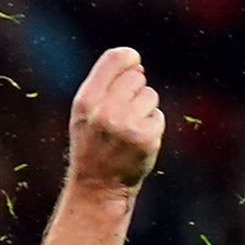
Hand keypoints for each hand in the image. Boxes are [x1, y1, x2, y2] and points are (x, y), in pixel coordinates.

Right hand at [65, 46, 162, 193]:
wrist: (97, 186)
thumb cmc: (92, 144)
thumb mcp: (86, 112)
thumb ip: (106, 85)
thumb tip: (137, 64)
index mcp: (86, 100)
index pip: (116, 58)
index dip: (129, 58)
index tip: (133, 65)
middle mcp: (105, 110)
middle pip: (137, 76)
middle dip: (135, 91)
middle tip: (122, 114)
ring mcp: (127, 124)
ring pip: (150, 96)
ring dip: (145, 109)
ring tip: (128, 129)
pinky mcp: (146, 137)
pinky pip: (158, 116)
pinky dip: (152, 126)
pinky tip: (137, 141)